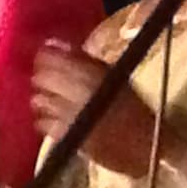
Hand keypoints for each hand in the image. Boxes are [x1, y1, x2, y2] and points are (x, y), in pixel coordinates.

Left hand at [30, 42, 155, 177]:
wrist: (146, 145)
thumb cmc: (134, 109)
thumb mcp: (115, 77)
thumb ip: (84, 59)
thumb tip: (55, 42)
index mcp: (94, 74)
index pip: (54, 57)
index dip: (46, 56)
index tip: (45, 56)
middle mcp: (80, 91)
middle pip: (43, 78)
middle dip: (42, 77)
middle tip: (46, 79)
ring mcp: (71, 115)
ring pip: (40, 100)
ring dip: (43, 98)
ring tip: (51, 99)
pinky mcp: (67, 136)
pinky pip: (44, 123)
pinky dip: (45, 118)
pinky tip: (56, 118)